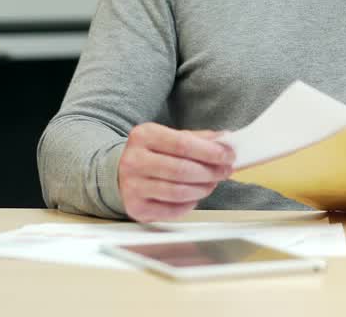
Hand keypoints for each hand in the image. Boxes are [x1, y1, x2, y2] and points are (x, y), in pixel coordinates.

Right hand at [117, 123, 234, 221]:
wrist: (118, 172)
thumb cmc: (151, 153)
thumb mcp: (169, 137)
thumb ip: (197, 138)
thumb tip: (225, 140)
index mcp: (144, 136)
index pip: (183, 144)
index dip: (210, 152)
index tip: (228, 155)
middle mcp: (134, 160)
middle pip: (181, 170)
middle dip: (210, 172)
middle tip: (225, 171)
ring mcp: (133, 186)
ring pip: (178, 192)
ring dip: (202, 189)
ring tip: (212, 183)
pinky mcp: (136, 208)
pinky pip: (172, 210)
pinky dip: (190, 204)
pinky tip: (195, 196)